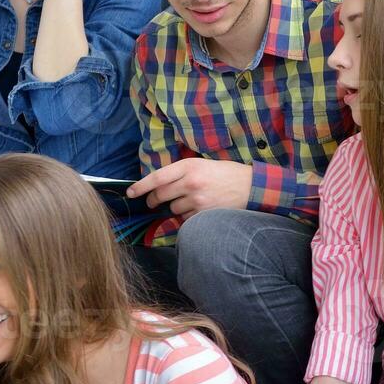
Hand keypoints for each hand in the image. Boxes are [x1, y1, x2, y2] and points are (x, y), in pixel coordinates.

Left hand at [127, 159, 253, 216]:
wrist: (252, 186)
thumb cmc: (227, 173)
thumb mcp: (203, 164)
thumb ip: (182, 172)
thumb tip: (160, 184)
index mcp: (189, 166)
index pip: (157, 177)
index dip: (141, 186)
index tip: (130, 193)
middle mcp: (191, 182)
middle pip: (160, 195)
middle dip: (153, 200)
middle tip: (153, 202)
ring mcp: (197, 199)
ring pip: (172, 209)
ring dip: (174, 208)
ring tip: (189, 202)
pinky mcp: (204, 214)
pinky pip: (185, 219)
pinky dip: (187, 216)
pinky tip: (199, 209)